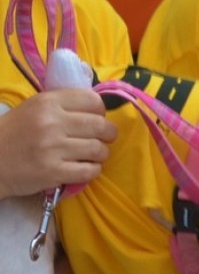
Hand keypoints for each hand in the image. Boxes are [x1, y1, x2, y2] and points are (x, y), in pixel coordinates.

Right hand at [0, 90, 114, 198]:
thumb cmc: (15, 132)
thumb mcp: (35, 108)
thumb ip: (64, 104)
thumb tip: (99, 108)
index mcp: (48, 102)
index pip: (93, 101)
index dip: (100, 112)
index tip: (96, 119)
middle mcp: (51, 123)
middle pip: (101, 126)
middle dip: (108, 134)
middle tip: (103, 139)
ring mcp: (52, 148)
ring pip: (98, 150)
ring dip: (101, 154)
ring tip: (92, 155)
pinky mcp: (52, 172)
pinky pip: (89, 171)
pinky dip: (92, 171)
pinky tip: (84, 169)